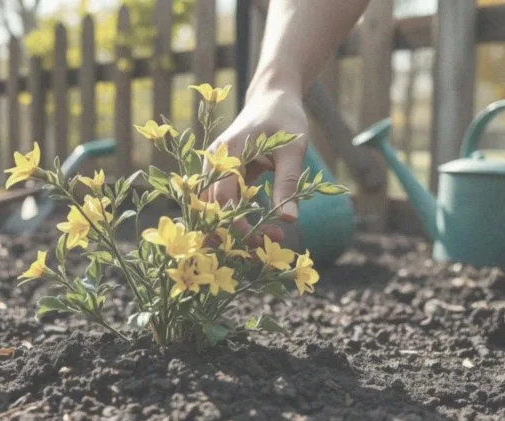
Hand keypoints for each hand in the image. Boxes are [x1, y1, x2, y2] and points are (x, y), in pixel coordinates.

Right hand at [201, 83, 308, 245]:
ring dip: (235, 227)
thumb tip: (289, 219)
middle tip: (270, 240)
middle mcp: (213, 162)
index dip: (238, 222)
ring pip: (214, 208)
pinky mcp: (223, 174)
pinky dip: (239, 218)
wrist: (274, 96)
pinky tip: (263, 226)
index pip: (222, 198)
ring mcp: (215, 168)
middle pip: (211, 208)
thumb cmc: (285, 117)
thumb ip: (288, 182)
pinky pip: (223, 202)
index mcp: (227, 153)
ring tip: (267, 237)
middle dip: (236, 231)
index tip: (263, 237)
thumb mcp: (293, 149)